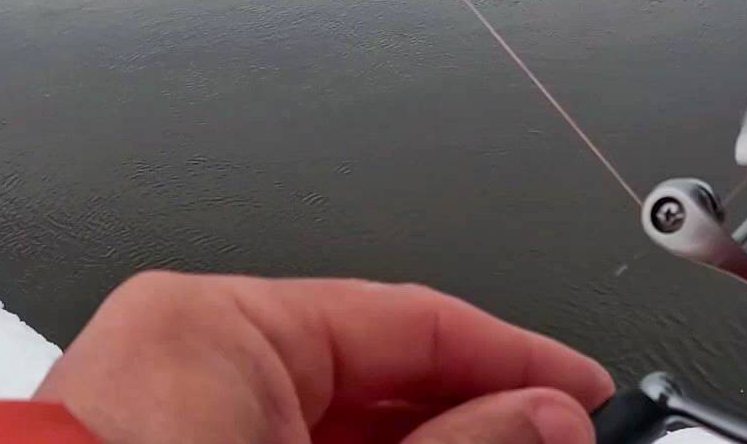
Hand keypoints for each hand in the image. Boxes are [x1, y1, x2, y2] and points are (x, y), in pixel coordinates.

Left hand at [34, 272, 610, 443]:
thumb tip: (542, 417)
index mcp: (214, 325)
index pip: (402, 316)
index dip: (510, 355)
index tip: (581, 393)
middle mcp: (182, 352)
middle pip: (370, 369)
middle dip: (472, 412)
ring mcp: (165, 411)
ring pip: (330, 417)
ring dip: (419, 443)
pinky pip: (273, 439)